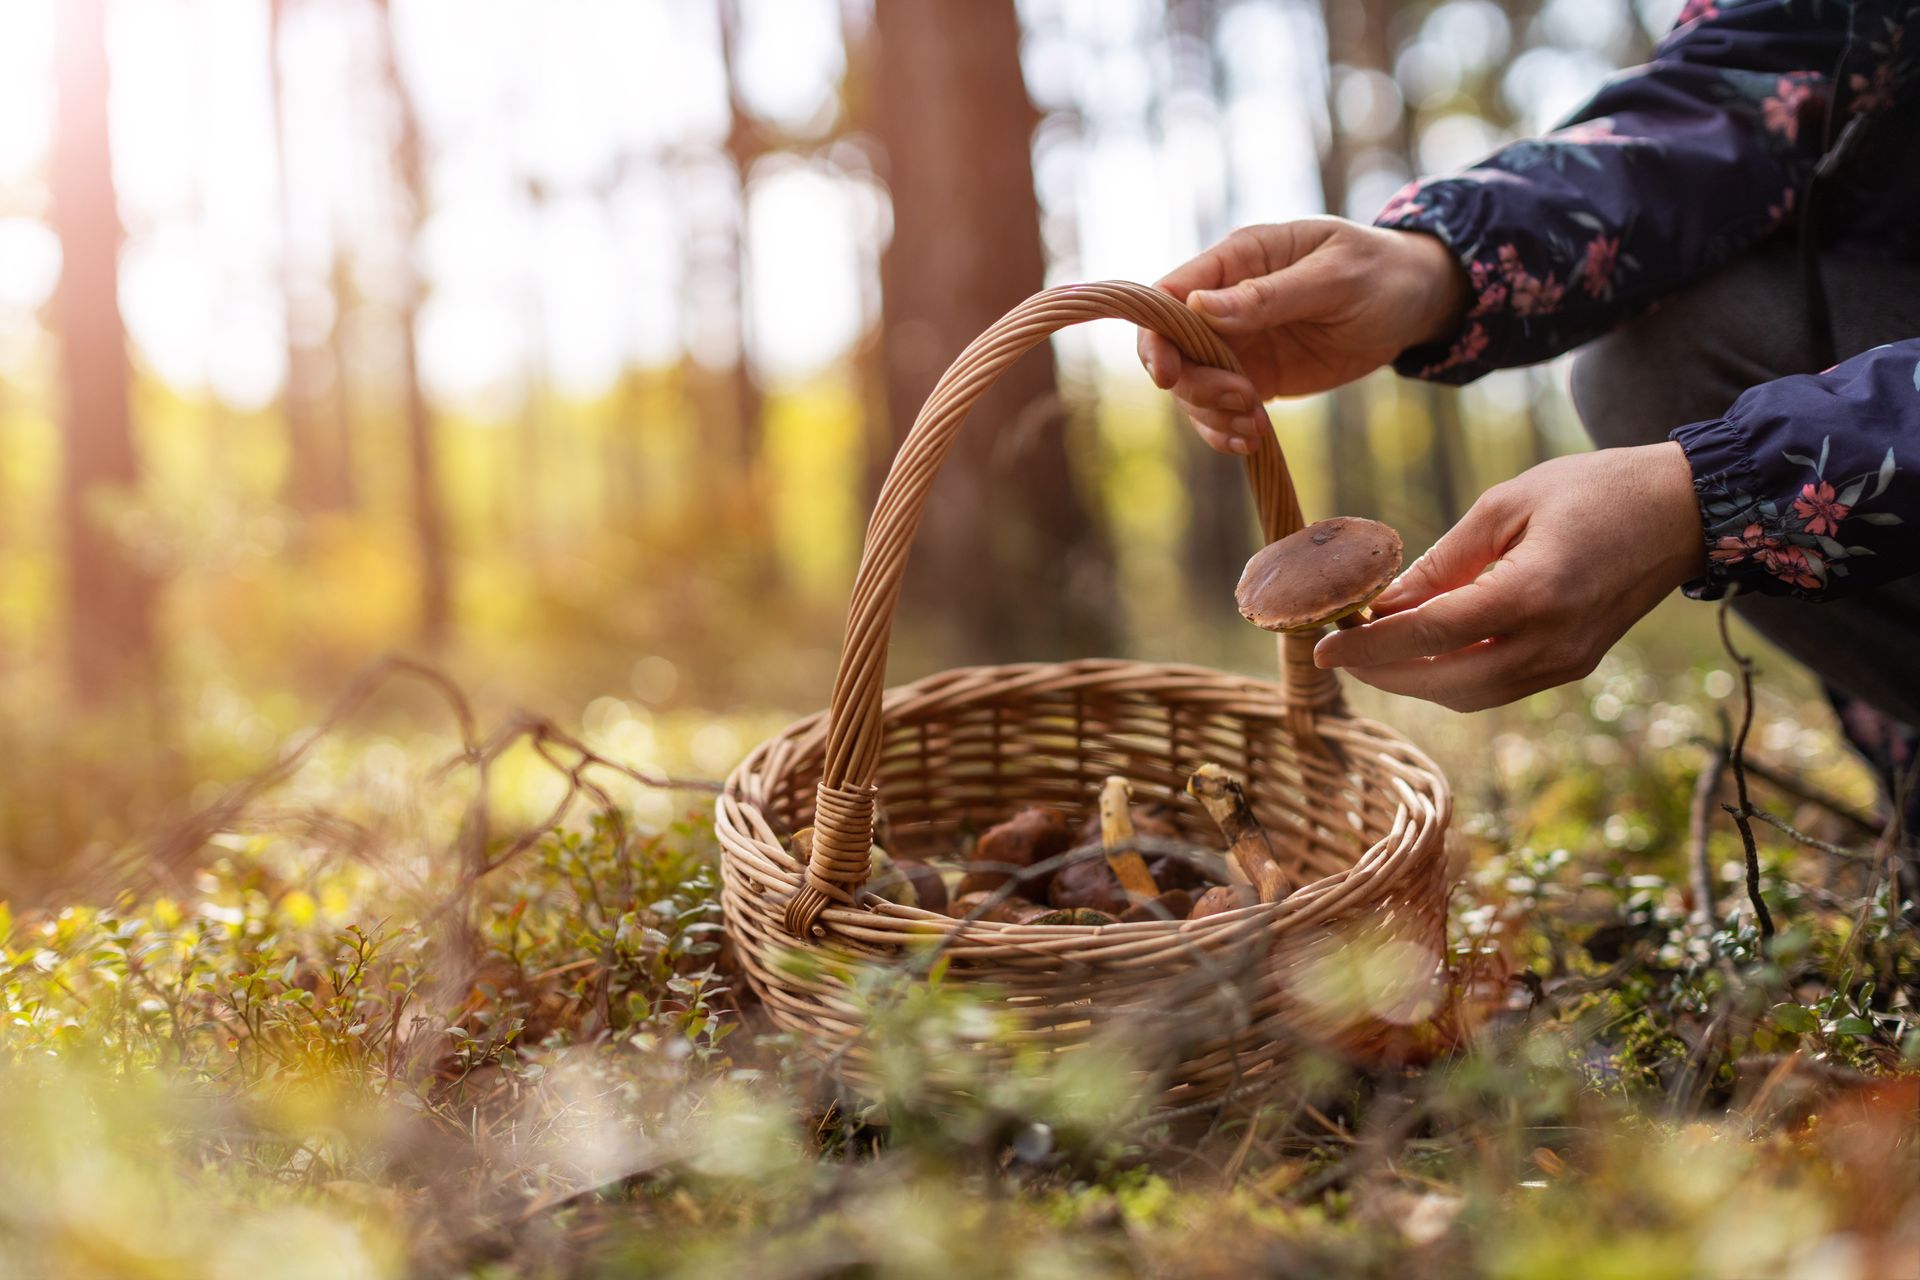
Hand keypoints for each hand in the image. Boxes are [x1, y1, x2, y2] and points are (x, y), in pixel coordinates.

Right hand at [1137, 218, 1468, 454]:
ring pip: (1191, 387)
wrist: (1414, 303)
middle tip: (1242, 400)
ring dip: (1212, 414)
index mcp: (1238, 259)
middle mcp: (1224, 302)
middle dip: (1193, 385)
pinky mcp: (1254, 377)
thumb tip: (1198, 308)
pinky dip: (1225, 431)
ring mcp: (1237, 343)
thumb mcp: (1334, 278)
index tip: (1169, 376)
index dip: (1157, 336)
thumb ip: (1268, 294)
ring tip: (1255, 427)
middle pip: (1172, 349)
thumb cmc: (1379, 273)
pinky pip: (1218, 409)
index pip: (1169, 295)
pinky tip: (1253, 442)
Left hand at [1312, 444, 1707, 711]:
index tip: (1323, 646)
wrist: (1684, 509)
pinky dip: (1452, 676)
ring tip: (1372, 651)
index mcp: (1533, 593)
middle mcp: (1552, 642)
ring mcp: (1567, 662)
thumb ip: (1442, 561)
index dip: (1369, 645)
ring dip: (1415, 681)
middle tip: (1340, 650)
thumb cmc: (1593, 488)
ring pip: (1470, 694)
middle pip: (1445, 682)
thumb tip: (1383, 603)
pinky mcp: (1574, 666)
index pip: (1429, 635)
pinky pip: (1498, 686)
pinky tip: (1422, 651)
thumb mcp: (1505, 505)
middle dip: (1383, 672)